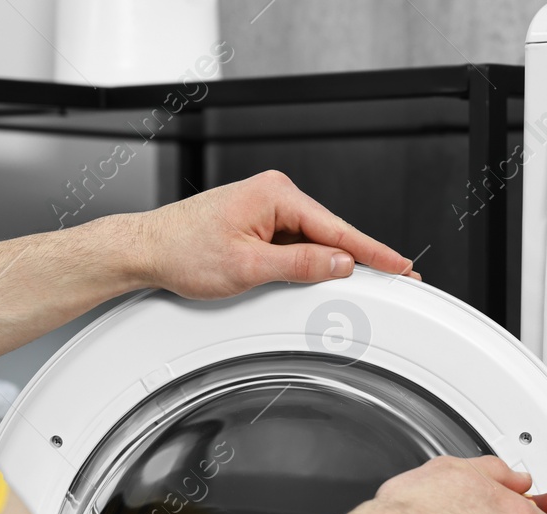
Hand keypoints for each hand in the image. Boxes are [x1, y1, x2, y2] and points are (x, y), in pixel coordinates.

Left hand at [133, 170, 419, 297]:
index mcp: (275, 195)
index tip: (400, 265)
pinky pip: (296, 245)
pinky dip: (309, 263)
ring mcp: (266, 209)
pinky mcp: (258, 224)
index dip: (373, 251)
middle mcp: (273, 195)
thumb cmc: (182, 250)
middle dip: (358, 259)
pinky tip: (316, 278)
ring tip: (352, 285)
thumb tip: (340, 263)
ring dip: (328, 264)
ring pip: (313, 242)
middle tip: (394, 279)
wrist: (146, 249)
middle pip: (330, 234)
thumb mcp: (248, 266)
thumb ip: (300, 265)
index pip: (337, 229)